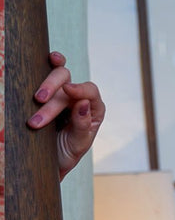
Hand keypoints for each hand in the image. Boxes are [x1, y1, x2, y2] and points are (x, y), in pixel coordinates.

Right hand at [27, 51, 105, 179]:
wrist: (49, 162)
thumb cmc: (67, 154)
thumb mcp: (78, 145)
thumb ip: (82, 126)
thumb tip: (83, 103)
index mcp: (94, 110)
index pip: (90, 92)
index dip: (80, 88)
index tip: (67, 90)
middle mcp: (80, 99)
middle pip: (69, 82)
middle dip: (54, 91)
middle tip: (40, 101)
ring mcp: (64, 94)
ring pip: (57, 77)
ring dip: (46, 86)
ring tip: (35, 100)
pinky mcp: (49, 92)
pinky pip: (50, 72)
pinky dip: (49, 64)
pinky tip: (49, 58)